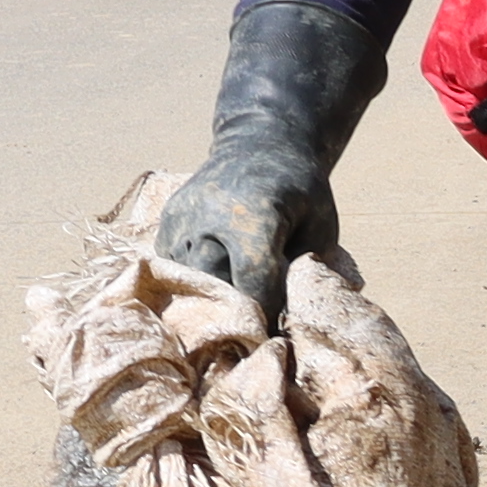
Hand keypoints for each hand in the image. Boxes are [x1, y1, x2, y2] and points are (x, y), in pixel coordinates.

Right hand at [152, 155, 334, 327]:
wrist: (259, 145)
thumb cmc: (300, 191)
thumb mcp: (319, 226)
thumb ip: (303, 268)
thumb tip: (286, 318)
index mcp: (252, 216)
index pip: (253, 282)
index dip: (264, 317)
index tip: (273, 342)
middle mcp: (207, 218)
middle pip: (213, 285)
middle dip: (232, 315)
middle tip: (249, 340)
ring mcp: (181, 221)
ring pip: (188, 281)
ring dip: (209, 302)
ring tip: (227, 322)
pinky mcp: (166, 225)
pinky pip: (174, 269)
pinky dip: (192, 285)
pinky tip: (211, 292)